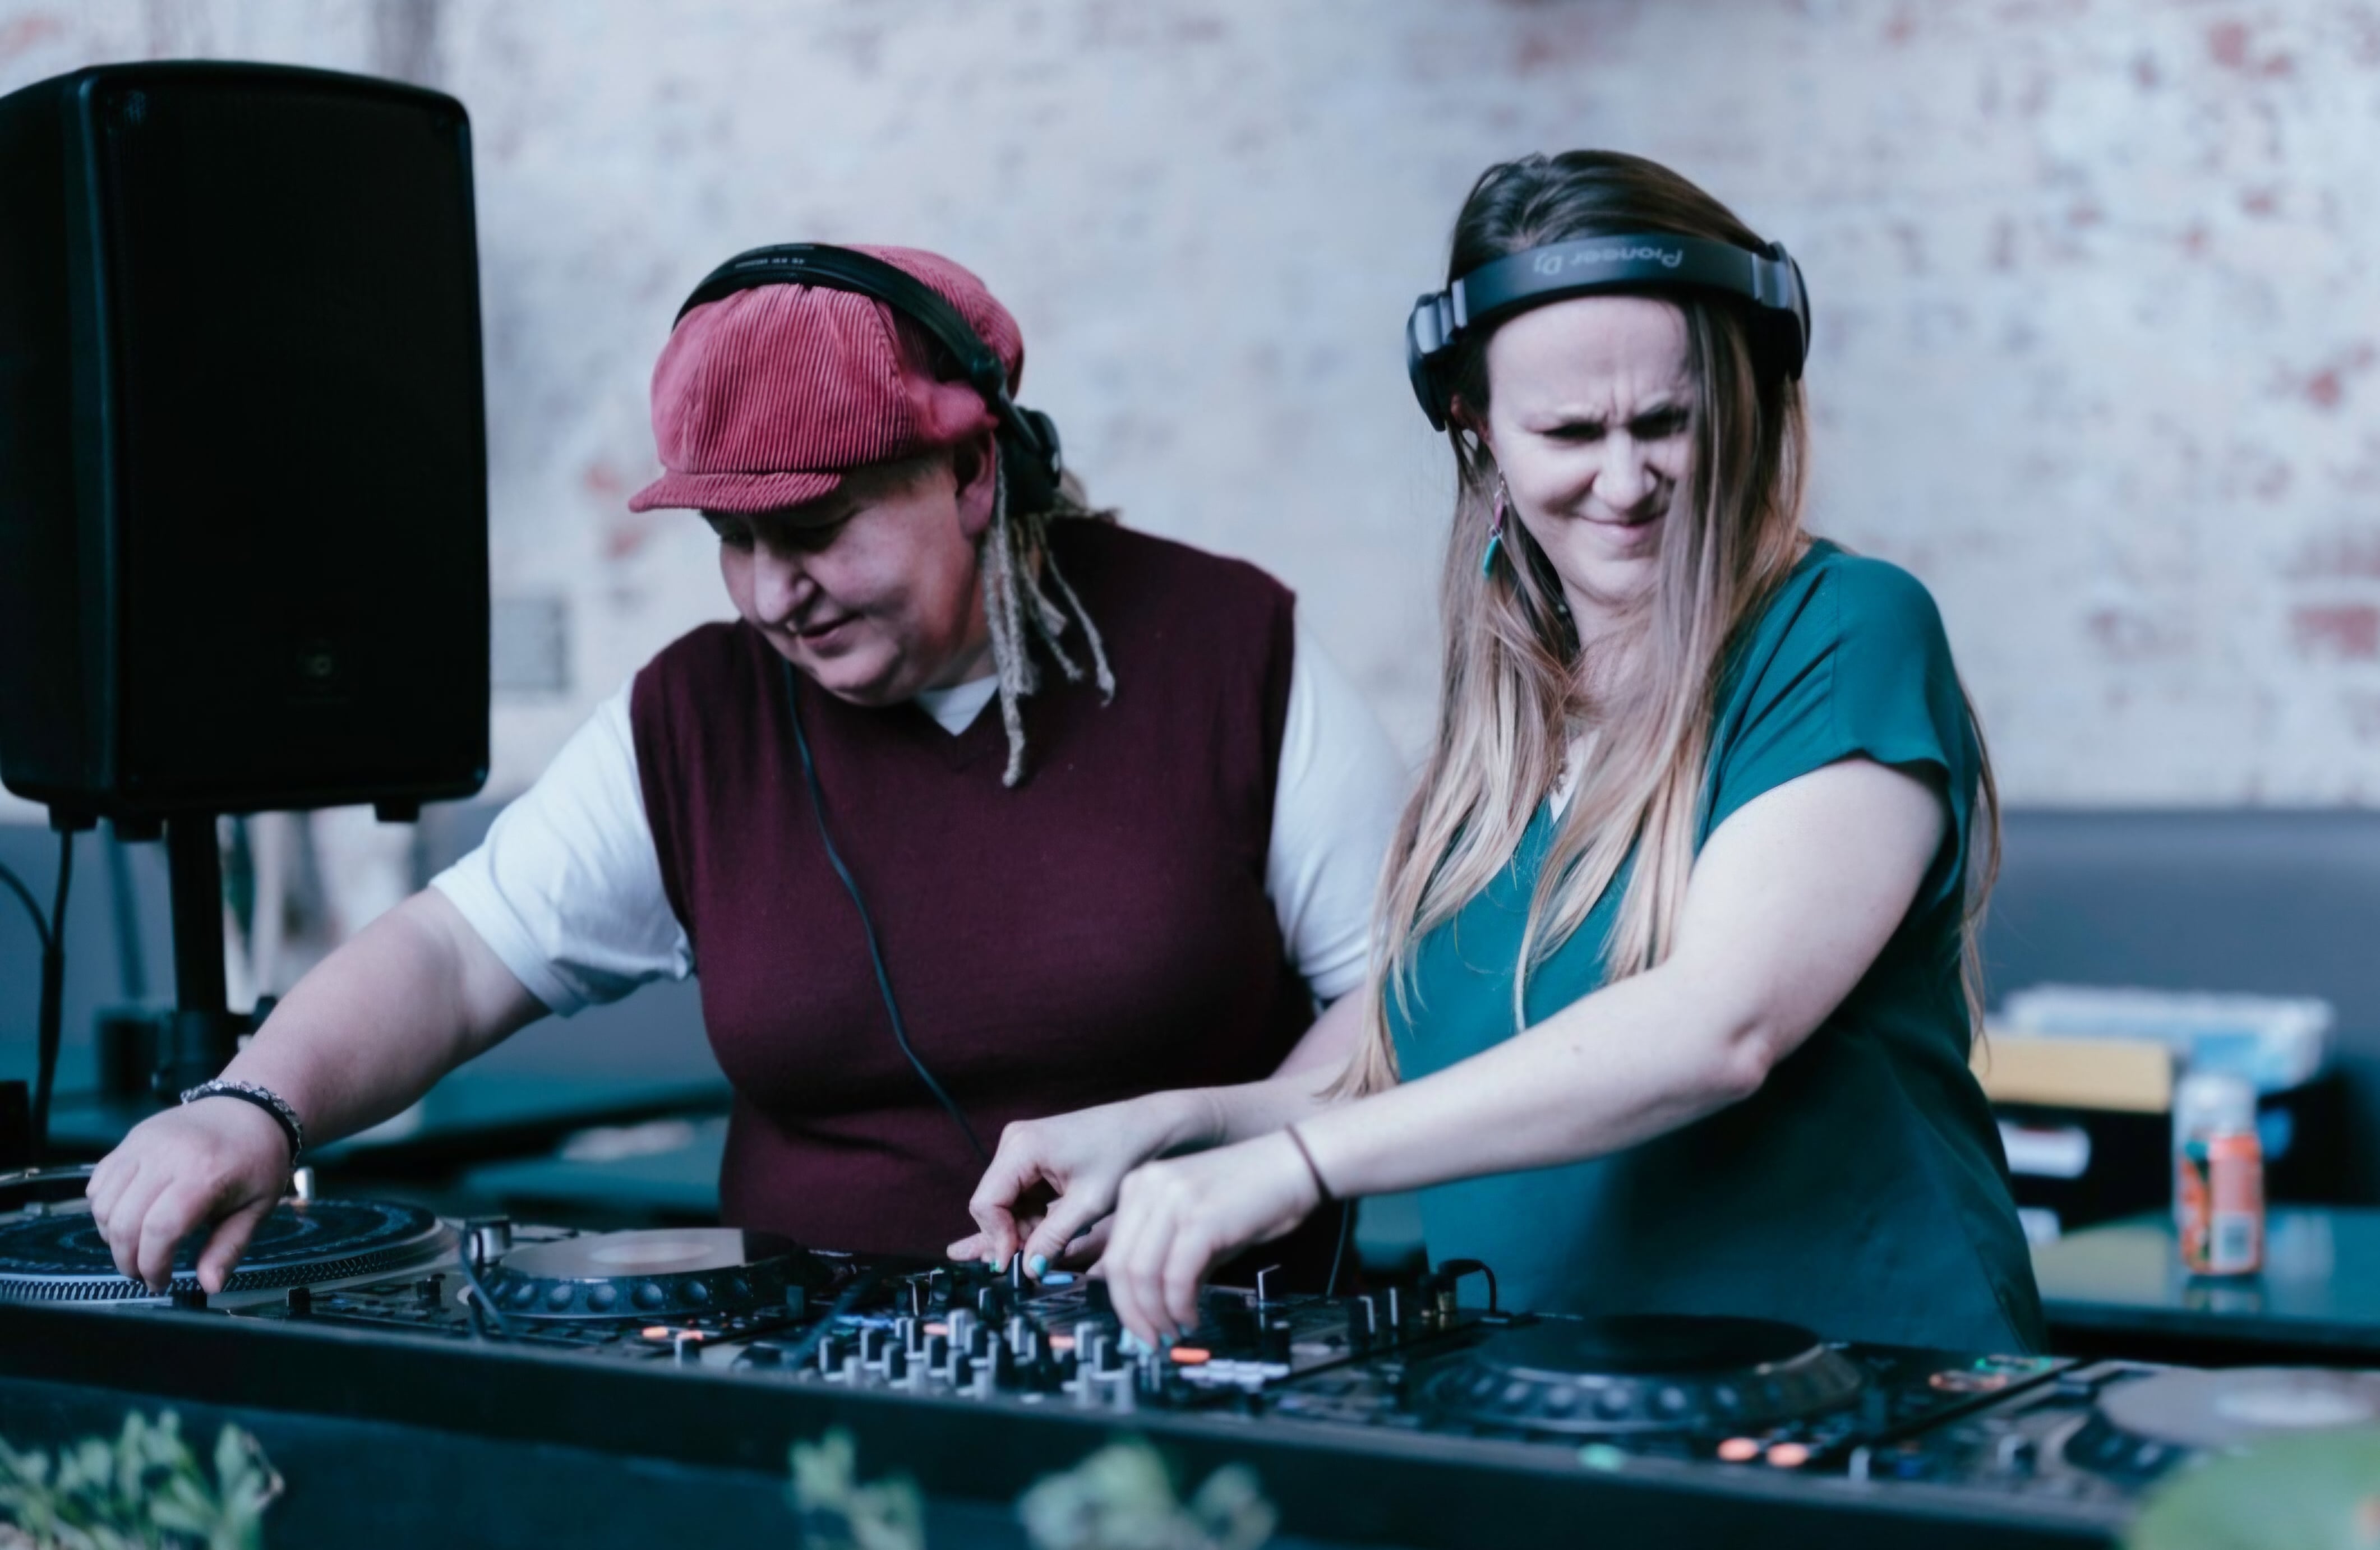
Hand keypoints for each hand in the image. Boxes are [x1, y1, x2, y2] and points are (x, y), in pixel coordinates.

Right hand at [85, 1099, 293, 1293]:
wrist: (251, 1110)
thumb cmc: (257, 1161)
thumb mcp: (257, 1207)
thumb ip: (229, 1248)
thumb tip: (211, 1286)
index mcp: (205, 1172)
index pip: (161, 1228)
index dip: (153, 1264)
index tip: (161, 1282)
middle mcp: (168, 1154)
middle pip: (125, 1220)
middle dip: (128, 1259)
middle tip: (145, 1273)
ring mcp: (144, 1143)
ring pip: (104, 1203)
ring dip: (112, 1236)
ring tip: (137, 1246)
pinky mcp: (130, 1139)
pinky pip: (99, 1182)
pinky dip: (104, 1208)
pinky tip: (128, 1217)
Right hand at [948, 1092, 1212, 1275]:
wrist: (1150, 1127)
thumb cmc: (1124, 1154)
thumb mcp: (1088, 1204)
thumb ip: (1052, 1238)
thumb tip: (1028, 1270)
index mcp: (1021, 1146)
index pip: (985, 1203)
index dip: (997, 1238)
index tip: (1015, 1265)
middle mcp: (1014, 1141)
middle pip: (992, 1203)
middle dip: (1012, 1235)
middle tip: (1037, 1259)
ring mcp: (1022, 1146)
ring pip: (1005, 1201)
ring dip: (1024, 1227)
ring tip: (1054, 1242)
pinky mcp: (1034, 1155)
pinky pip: (1020, 1193)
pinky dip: (1033, 1215)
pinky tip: (1054, 1227)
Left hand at [1100, 1133, 1322, 1348]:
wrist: (1295, 1165)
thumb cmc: (1253, 1195)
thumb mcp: (1197, 1225)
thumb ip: (1167, 1259)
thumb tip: (1148, 1308)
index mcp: (1140, 1186)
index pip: (1113, 1254)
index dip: (1121, 1301)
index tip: (1137, 1326)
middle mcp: (1148, 1187)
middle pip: (1121, 1268)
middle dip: (1134, 1315)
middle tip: (1151, 1340)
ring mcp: (1172, 1199)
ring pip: (1143, 1275)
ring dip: (1157, 1315)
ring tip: (1175, 1331)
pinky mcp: (1201, 1217)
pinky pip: (1176, 1276)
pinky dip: (1180, 1306)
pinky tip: (1192, 1316)